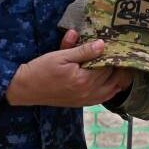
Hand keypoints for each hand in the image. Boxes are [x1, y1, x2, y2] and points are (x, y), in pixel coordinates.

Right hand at [6, 30, 129, 106]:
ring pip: (111, 91)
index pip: (108, 67)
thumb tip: (102, 44)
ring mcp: (85, 100)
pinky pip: (102, 99)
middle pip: (113, 79)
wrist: (25, 88)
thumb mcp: (61, 55)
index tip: (120, 46)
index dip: (115, 56)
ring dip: (118, 79)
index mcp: (83, 80)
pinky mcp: (80, 103)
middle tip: (123, 54)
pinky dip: (110, 90)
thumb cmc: (41, 69)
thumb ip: (82, 51)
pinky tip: (112, 82)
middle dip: (119, 67)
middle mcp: (87, 93)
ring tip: (122, 67)